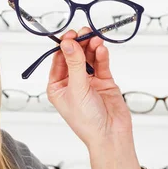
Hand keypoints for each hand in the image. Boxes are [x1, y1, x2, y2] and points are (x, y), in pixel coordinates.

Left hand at [46, 27, 132, 149]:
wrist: (110, 136)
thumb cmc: (87, 121)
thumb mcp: (77, 89)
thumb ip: (74, 64)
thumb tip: (68, 44)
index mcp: (57, 86)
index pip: (58, 60)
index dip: (64, 46)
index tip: (70, 35)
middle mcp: (72, 82)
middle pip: (74, 56)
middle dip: (79, 44)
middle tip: (85, 33)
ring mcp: (88, 81)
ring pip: (89, 58)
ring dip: (91, 48)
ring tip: (95, 38)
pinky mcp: (104, 81)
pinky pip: (101, 64)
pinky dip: (102, 56)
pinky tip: (101, 49)